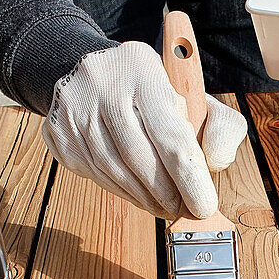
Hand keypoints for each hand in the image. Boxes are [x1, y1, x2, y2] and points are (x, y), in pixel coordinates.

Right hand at [41, 42, 247, 218]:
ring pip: (115, 171)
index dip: (189, 177)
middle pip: (139, 157)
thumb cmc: (154, 92)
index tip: (204, 206)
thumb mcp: (195, 97)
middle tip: (185, 210)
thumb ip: (220, 127)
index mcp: (142, 68)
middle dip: (167, 193)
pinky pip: (95, 175)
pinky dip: (122, 192)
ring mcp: (73, 108)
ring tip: (165, 206)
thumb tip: (215, 164)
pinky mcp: (58, 131)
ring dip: (145, 198)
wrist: (94, 72)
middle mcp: (101, 84)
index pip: (169, 133)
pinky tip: (139, 194)